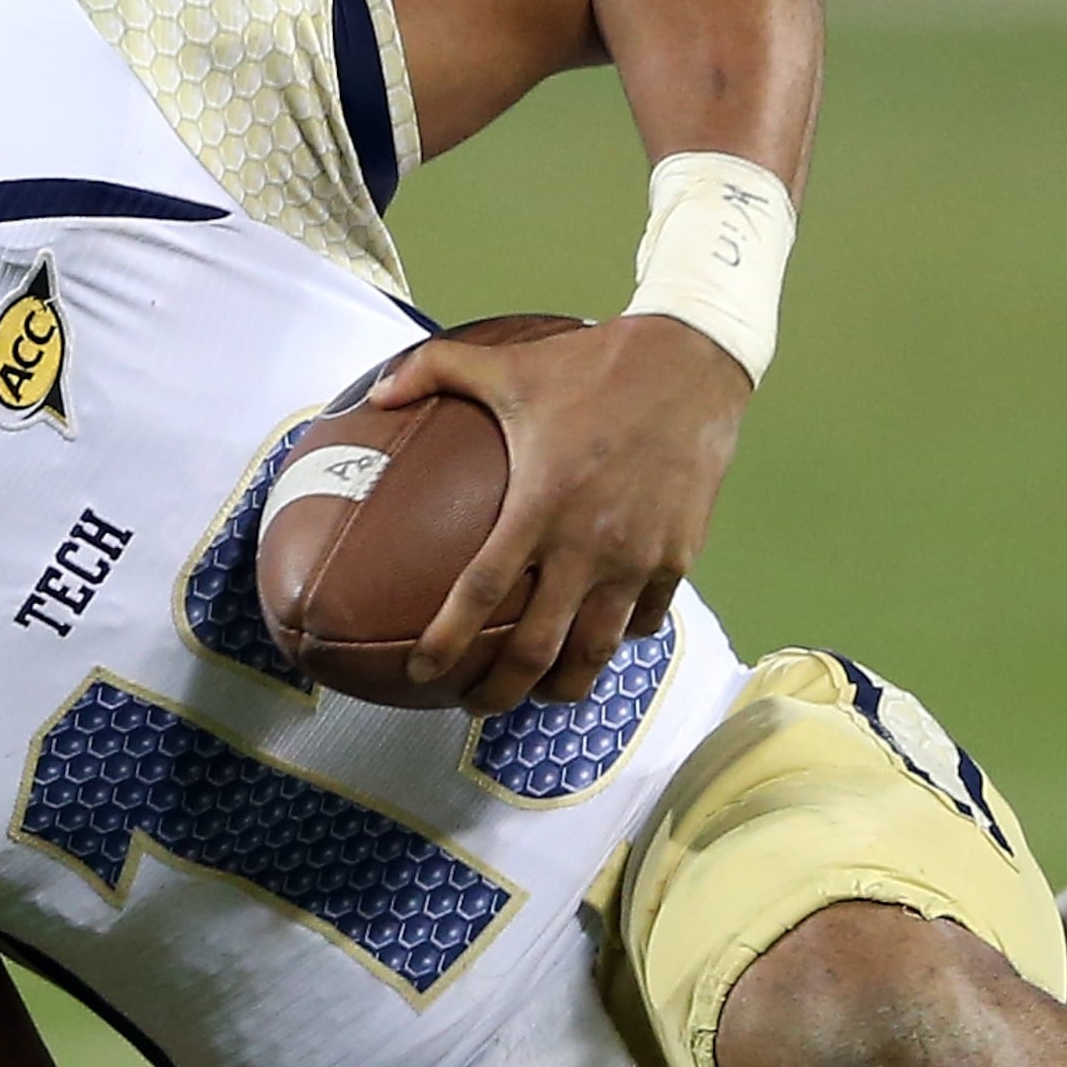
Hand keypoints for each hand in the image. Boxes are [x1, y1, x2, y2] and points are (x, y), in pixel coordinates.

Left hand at [376, 313, 747, 713]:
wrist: (691, 360)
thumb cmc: (594, 363)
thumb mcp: (507, 363)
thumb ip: (432, 372)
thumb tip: (375, 393)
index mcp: (539, 505)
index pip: (481, 593)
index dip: (446, 642)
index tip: (421, 674)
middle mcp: (588, 544)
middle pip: (536, 650)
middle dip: (501, 692)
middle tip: (475, 705)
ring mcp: (638, 557)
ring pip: (595, 652)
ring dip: (562, 686)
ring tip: (538, 695)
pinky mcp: (678, 557)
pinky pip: (644, 621)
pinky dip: (619, 639)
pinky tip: (600, 640)